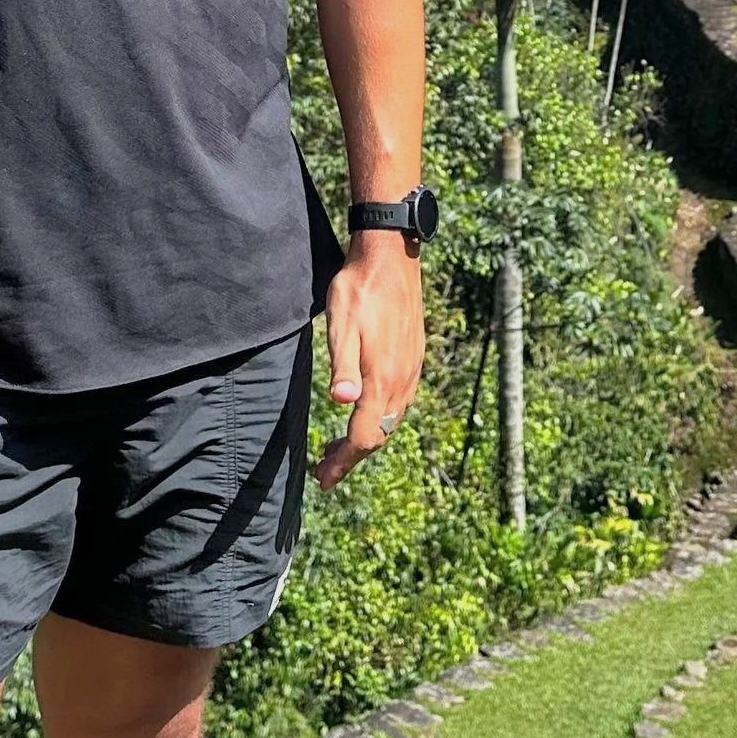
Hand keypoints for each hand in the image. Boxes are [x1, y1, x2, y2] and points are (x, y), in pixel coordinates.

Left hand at [317, 235, 427, 489]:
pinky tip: (365, 412)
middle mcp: (402, 381)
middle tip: (326, 471)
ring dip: (366, 439)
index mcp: (383, 378)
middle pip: (378, 435)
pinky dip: (379, 419)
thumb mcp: (342, 325)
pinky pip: (398, 404)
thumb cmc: (359, 290)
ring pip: (390, 421)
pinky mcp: (413, 360)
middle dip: (352, 458)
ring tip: (340, 448)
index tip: (323, 479)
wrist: (391, 258)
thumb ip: (343, 367)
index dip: (342, 462)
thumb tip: (342, 402)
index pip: (363, 436)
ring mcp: (410, 371)